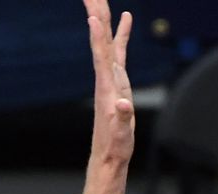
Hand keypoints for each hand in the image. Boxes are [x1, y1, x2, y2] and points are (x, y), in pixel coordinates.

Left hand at [84, 0, 133, 166]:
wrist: (109, 155)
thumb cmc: (115, 146)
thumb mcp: (120, 134)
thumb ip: (122, 117)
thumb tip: (123, 103)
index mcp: (106, 87)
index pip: (101, 55)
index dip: (98, 35)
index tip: (93, 14)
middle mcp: (106, 76)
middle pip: (101, 39)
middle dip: (97, 14)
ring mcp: (112, 76)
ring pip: (108, 39)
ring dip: (105, 17)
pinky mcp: (118, 80)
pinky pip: (119, 50)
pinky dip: (121, 34)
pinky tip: (125, 20)